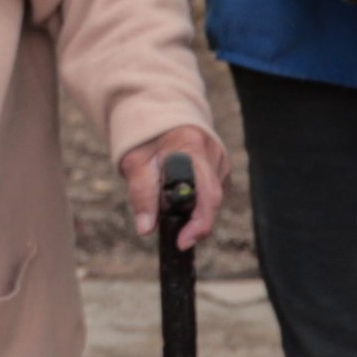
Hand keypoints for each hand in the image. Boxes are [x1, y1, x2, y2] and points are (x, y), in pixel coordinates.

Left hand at [119, 123, 231, 249]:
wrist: (159, 115)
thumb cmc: (145, 138)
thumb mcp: (134, 162)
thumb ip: (141, 194)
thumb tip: (146, 228)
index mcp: (192, 146)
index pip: (205, 193)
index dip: (197, 223)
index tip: (181, 241)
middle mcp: (213, 153)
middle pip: (213, 199)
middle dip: (196, 225)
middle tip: (178, 239)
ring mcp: (221, 160)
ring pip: (213, 198)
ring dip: (194, 211)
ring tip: (171, 206)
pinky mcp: (221, 168)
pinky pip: (212, 193)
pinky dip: (197, 202)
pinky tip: (181, 197)